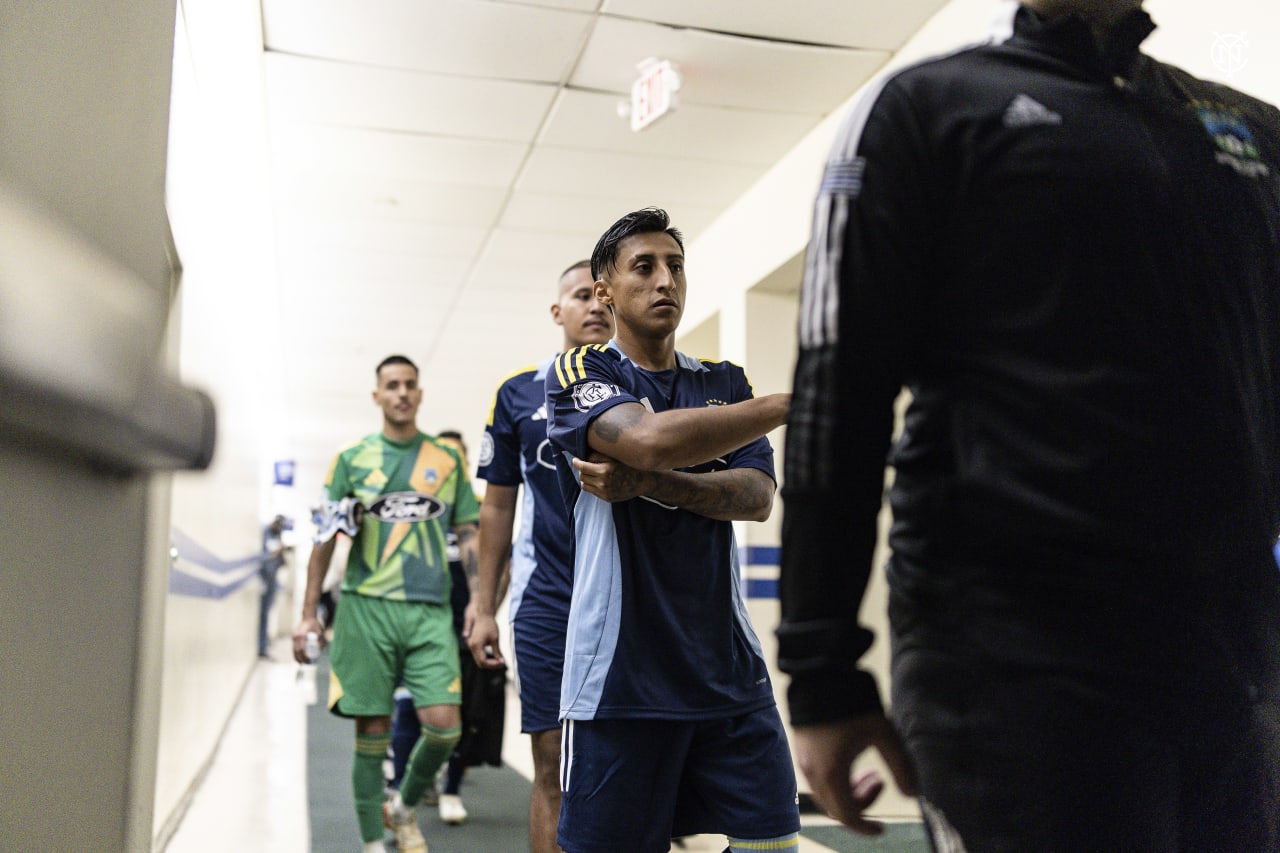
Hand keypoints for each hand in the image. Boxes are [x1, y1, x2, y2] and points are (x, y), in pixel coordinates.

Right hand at [291, 616, 324, 663]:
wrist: (308, 617)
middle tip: (306, 663)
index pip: (301, 648)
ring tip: (301, 663)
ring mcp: (294, 637)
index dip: (304, 655)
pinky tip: (297, 659)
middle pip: (296, 650)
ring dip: (297, 657)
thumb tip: (320, 649)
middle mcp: (296, 636)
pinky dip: (295, 653)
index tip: (308, 659)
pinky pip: (293, 647)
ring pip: (294, 649)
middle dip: (300, 658)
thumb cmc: (315, 624)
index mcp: (301, 634)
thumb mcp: (320, 631)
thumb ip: (321, 639)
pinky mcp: (294, 638)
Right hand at [466, 610, 504, 667]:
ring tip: (499, 660)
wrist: (481, 611)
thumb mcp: (494, 638)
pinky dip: (485, 656)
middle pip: (480, 662)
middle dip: (491, 664)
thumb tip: (501, 662)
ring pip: (478, 658)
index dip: (493, 665)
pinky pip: (478, 653)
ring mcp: (470, 644)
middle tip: (502, 663)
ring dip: (488, 661)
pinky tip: (494, 654)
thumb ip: (497, 651)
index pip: (483, 662)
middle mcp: (471, 646)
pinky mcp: (472, 641)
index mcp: (476, 646)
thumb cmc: (488, 623)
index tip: (502, 663)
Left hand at [572, 452, 651, 501]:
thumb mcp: (614, 456)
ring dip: (585, 479)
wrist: (642, 480)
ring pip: (584, 485)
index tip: (575, 459)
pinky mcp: (607, 498)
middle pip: (582, 476)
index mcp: (605, 470)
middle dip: (582, 470)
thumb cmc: (628, 465)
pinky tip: (598, 480)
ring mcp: (605, 492)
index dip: (576, 462)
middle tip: (586, 465)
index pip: (582, 467)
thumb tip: (583, 457)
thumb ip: (597, 455)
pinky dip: (592, 485)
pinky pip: (592, 491)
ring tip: (591, 473)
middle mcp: (604, 482)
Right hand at [793, 713, 917, 834]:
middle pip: (836, 807)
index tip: (882, 828)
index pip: (847, 816)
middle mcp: (812, 772)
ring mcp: (804, 761)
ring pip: (826, 793)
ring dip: (849, 792)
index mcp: (831, 773)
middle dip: (861, 804)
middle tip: (879, 782)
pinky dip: (836, 780)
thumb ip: (900, 766)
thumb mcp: (883, 734)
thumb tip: (913, 793)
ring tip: (868, 770)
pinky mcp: (802, 749)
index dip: (865, 828)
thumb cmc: (852, 704)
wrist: (820, 673)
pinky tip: (851, 759)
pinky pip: (818, 778)